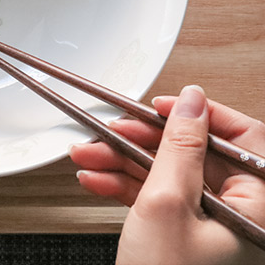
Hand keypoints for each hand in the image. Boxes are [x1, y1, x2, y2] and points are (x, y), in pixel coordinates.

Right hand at [70, 85, 264, 263]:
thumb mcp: (167, 203)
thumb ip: (180, 146)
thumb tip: (192, 101)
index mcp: (256, 210)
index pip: (242, 139)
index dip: (201, 116)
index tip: (166, 105)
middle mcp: (239, 216)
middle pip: (194, 154)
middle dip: (143, 141)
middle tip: (113, 129)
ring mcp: (210, 227)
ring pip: (168, 174)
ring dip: (123, 161)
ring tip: (89, 154)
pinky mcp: (183, 235)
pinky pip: (156, 196)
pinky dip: (125, 186)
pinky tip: (97, 177)